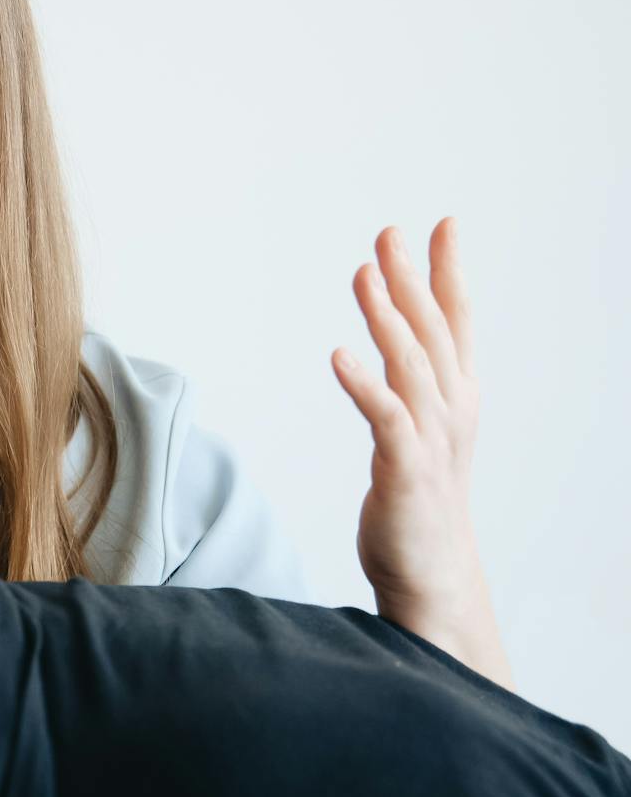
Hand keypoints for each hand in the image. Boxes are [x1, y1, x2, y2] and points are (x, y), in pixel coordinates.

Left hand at [330, 217, 485, 607]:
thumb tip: (397, 339)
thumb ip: (412, 384)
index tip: (443, 223)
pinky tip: (339, 355)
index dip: (449, 272)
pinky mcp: (405, 470)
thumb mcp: (421, 430)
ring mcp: (432, 439)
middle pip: (433, 332)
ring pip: (411, 365)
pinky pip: (385, 418)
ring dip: (386, 318)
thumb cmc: (418, 500)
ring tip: (363, 274)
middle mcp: (451, 410)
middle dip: (412, 279)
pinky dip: (364, 384)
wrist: (432, 572)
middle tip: (389, 232)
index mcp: (456, 397)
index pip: (456, 323)